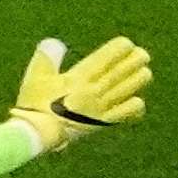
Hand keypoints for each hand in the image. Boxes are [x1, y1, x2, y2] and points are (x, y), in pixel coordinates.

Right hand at [7, 37, 149, 151]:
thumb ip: (46, 58)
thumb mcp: (35, 78)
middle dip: (136, 60)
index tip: (126, 43)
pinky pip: (129, 112)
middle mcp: (95, 90)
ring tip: (143, 72)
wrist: (39, 135)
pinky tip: (135, 100)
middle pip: (123, 70)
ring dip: (140, 78)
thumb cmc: (34, 105)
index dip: (121, 48)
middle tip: (142, 55)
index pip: (108, 57)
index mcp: (80, 77)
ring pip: (130, 88)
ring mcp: (101, 107)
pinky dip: (136, 105)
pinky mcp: (104, 122)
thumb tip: (53, 42)